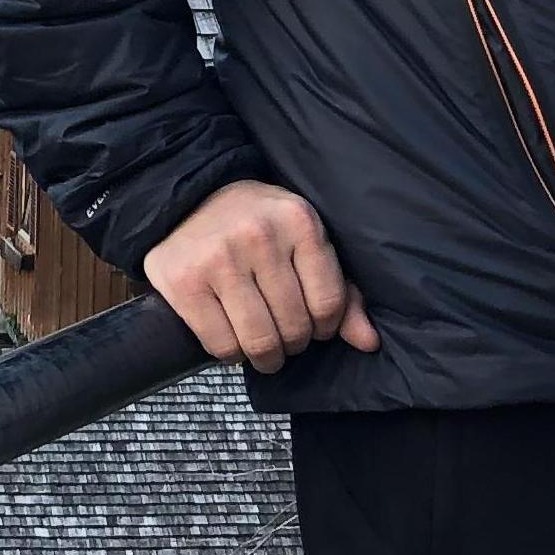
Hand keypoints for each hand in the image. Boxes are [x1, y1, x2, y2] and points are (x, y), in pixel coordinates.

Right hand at [143, 178, 379, 373]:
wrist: (187, 198)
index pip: (329, 303)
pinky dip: (231, 353)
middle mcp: (259, 235)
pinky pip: (222, 345)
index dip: (324, 326)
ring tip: (261, 345)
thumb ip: (341, 292)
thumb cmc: (255, 225)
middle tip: (282, 333)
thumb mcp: (302, 242)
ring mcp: (218, 257)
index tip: (310, 322)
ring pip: (260, 342)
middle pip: (295, 327)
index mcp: (297, 220)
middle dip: (292, 342)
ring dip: (265, 356)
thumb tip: (368, 343)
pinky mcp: (185, 281)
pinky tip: (232, 335)